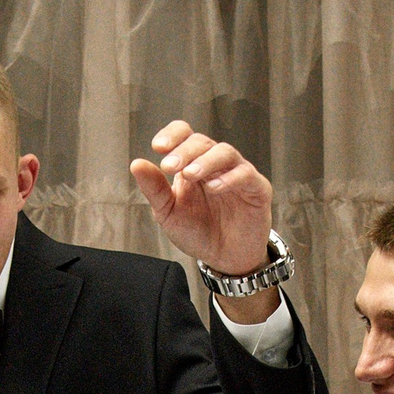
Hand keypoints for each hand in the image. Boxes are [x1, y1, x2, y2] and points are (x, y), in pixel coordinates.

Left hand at [129, 122, 274, 304]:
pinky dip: (230, 178)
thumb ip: (154, 189)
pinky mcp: (257, 188)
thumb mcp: (168, 212)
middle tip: (169, 166)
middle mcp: (215, 164)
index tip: (158, 146)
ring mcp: (237, 174)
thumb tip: (137, 164)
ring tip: (190, 174)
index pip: (184, 135)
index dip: (173, 135)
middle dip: (184, 151)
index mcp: (192, 164)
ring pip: (225, 152)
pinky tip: (214, 187)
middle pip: (202, 142)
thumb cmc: (198, 232)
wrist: (224, 259)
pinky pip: (246, 174)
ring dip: (205, 161)